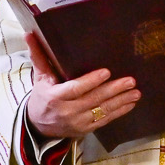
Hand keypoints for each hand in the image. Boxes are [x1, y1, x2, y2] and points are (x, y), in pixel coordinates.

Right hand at [25, 35, 139, 138]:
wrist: (38, 126)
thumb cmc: (41, 97)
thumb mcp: (39, 77)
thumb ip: (39, 56)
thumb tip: (29, 34)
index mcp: (55, 97)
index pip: (76, 88)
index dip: (91, 81)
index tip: (106, 72)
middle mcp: (67, 111)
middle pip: (93, 99)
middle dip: (114, 90)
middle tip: (130, 80)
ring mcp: (78, 122)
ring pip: (102, 111)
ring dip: (121, 101)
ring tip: (135, 92)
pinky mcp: (85, 130)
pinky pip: (104, 121)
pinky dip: (119, 113)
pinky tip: (130, 104)